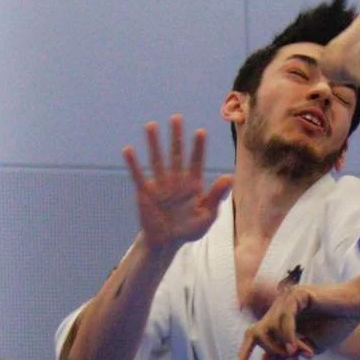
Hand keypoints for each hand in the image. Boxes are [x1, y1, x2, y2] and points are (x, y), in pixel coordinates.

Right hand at [123, 117, 232, 252]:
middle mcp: (176, 181)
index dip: (198, 148)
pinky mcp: (146, 192)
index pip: (196, 162)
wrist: (167, 241)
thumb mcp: (207, 216)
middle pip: (176, 155)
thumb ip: (217, 197)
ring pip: (157, 160)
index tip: (201, 132)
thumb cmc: (189, 229)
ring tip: (151, 125)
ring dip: (154, 144)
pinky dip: (134, 165)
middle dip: (177, 137)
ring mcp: (160, 185)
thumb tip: (230, 177)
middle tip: (176, 118)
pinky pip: (139, 176)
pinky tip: (129, 150)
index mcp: (193, 185)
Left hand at [237, 280, 359, 359]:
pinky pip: (285, 318)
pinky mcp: (297, 295)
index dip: (246, 349)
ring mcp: (286, 300)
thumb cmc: (336, 326)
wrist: (356, 310)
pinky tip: (295, 347)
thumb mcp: (309, 347)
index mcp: (281, 321)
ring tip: (300, 355)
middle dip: (271, 350)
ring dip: (284, 346)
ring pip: (271, 327)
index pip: (256, 333)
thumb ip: (286, 354)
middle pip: (259, 332)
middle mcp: (279, 309)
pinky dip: (288, 334)